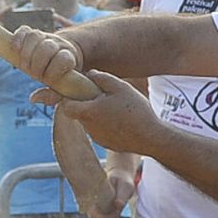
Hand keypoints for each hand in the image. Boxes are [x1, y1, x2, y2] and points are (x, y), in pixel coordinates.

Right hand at [9, 26, 84, 90]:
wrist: (66, 54)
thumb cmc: (63, 76)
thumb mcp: (62, 88)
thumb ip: (52, 96)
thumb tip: (33, 98)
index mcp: (70, 57)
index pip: (63, 59)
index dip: (53, 71)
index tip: (47, 79)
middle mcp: (59, 44)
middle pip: (47, 47)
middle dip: (37, 63)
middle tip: (34, 74)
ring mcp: (46, 37)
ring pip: (35, 36)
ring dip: (26, 53)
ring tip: (24, 66)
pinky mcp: (34, 33)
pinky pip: (24, 30)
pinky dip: (18, 39)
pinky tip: (15, 49)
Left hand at [39, 68, 163, 157]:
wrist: (151, 138)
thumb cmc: (136, 110)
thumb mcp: (120, 87)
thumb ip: (101, 77)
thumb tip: (89, 74)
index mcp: (89, 112)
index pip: (66, 106)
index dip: (69, 97)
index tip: (79, 90)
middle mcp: (89, 127)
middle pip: (79, 113)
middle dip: (86, 104)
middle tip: (103, 96)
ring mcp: (97, 137)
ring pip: (90, 122)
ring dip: (97, 114)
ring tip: (116, 108)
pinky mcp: (107, 144)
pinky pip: (100, 131)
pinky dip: (106, 124)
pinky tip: (122, 119)